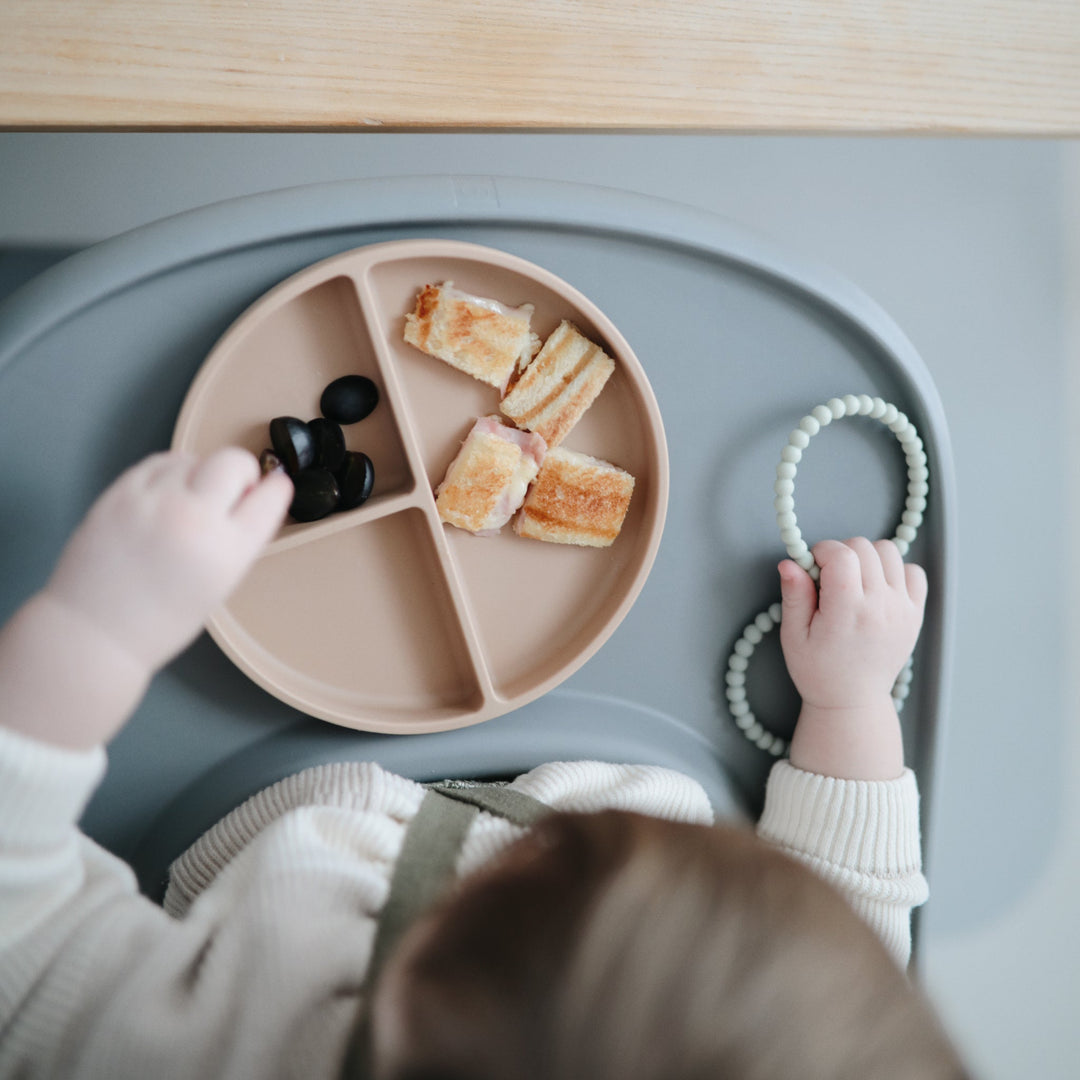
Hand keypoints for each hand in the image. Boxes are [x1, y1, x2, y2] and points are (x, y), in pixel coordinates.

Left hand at [45, 449, 292, 673]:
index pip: (271, 497)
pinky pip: (159, 462)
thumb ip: (239, 539)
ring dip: (200, 474)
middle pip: (235, 461)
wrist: (95, 632)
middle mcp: (194, 520)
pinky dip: (169, 473)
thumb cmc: (161, 619)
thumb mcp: (221, 584)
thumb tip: (250, 494)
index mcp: (227, 552)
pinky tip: (165, 494)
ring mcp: (153, 503)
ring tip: (187, 501)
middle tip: (230, 492)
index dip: (275, 489)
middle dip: (241, 473)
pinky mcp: (120, 494)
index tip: (273, 488)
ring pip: (194, 458)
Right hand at [778, 538, 926, 779]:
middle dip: (841, 553)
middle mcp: (880, 606)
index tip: (813, 567)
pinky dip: (895, 571)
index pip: (841, 553)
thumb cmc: (818, 670)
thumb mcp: (794, 635)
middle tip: (829, 578)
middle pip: (864, 547)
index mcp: (847, 611)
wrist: (853, 701)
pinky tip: (877, 588)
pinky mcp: (915, 614)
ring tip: (853, 581)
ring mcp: (902, 609)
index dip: (821, 551)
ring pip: (889, 552)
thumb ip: (794, 595)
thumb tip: (790, 561)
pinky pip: (914, 572)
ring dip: (868, 558)